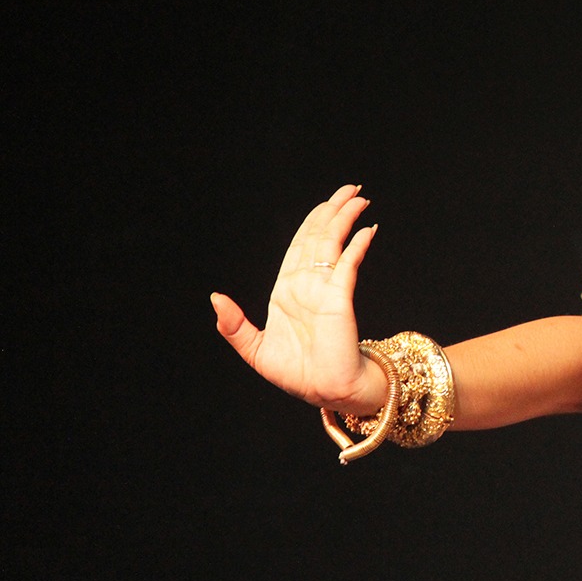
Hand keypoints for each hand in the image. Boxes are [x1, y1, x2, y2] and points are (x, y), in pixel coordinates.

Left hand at [211, 185, 385, 414]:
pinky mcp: (339, 299)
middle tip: (352, 190)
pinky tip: (366, 231)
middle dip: (334, 210)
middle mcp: (307, 284)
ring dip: (345, 219)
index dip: (314, 221)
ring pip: (333, 244)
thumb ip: (234, 326)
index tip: (329, 203)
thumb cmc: (295, 373)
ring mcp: (325, 289)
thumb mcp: (256, 350)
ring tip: (359, 200)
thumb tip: (215, 297)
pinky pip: (347, 266)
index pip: (300, 245)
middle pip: (319, 237)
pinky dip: (356, 247)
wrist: (323, 391)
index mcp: (287, 290)